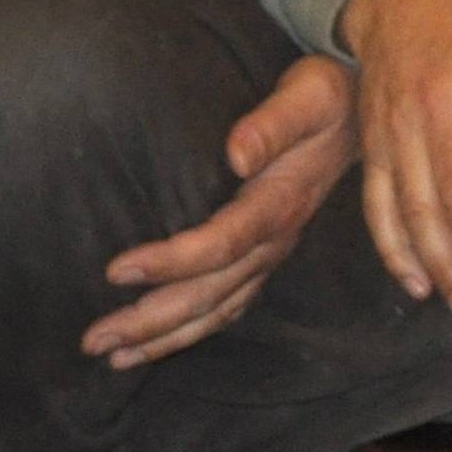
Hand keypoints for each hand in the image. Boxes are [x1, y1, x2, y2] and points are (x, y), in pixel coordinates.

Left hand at [83, 53, 355, 368]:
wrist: (356, 110)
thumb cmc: (324, 97)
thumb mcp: (306, 96)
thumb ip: (272, 124)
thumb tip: (236, 155)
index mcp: (280, 202)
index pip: (220, 244)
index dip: (169, 263)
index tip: (116, 271)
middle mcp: (275, 239)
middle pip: (209, 293)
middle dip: (151, 320)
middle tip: (95, 339)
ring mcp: (272, 252)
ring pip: (217, 309)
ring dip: (165, 337)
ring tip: (114, 355)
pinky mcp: (266, 254)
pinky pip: (230, 305)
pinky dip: (194, 329)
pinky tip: (160, 343)